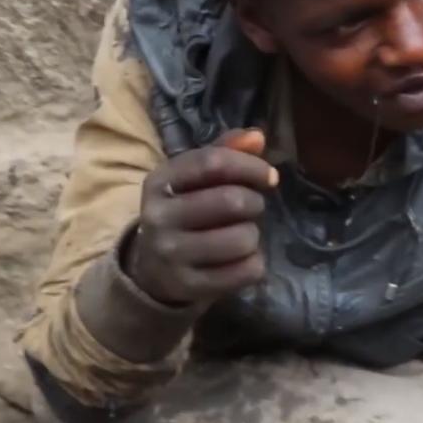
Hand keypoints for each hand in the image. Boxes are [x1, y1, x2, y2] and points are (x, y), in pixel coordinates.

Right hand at [127, 129, 277, 307]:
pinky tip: (239, 260)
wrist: (152, 271)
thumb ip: (225, 152)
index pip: (214, 163)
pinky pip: (246, 271)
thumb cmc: (184, 213)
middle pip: (232, 201)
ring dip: (253, 235)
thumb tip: (258, 136)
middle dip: (254, 203)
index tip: (270, 177)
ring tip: (241, 235)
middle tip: (250, 209)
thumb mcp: (193, 179)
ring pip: (243, 239)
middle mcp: (159, 217)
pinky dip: (254, 264)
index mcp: (159, 181)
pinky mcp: (189, 286)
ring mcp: (171, 255)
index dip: (251, 167)